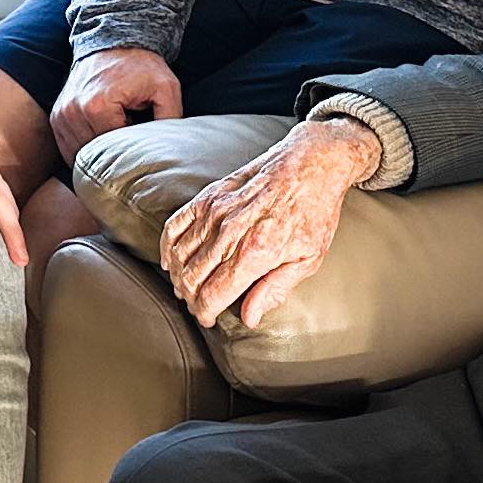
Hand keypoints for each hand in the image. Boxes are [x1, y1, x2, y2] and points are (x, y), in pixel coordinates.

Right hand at [48, 46, 183, 162]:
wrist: (113, 42)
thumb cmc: (140, 67)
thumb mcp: (166, 88)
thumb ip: (170, 118)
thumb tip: (168, 149)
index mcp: (97, 107)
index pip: (112, 150)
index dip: (130, 149)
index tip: (140, 136)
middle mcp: (73, 111)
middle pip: (94, 154)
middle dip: (113, 152)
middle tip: (129, 137)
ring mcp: (61, 115)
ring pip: (79, 155)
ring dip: (96, 152)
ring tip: (114, 134)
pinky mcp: (57, 117)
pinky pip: (68, 147)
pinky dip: (83, 148)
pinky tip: (99, 138)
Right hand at [163, 118, 380, 329]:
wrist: (312, 164)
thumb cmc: (314, 212)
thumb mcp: (309, 259)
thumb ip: (276, 289)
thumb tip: (250, 317)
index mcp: (255, 253)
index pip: (212, 294)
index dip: (205, 312)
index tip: (208, 319)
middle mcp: (229, 233)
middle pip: (192, 278)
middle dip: (191, 299)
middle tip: (198, 306)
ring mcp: (215, 212)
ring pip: (180, 255)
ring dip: (178, 277)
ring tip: (186, 288)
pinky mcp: (209, 196)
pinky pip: (175, 225)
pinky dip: (167, 246)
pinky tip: (171, 260)